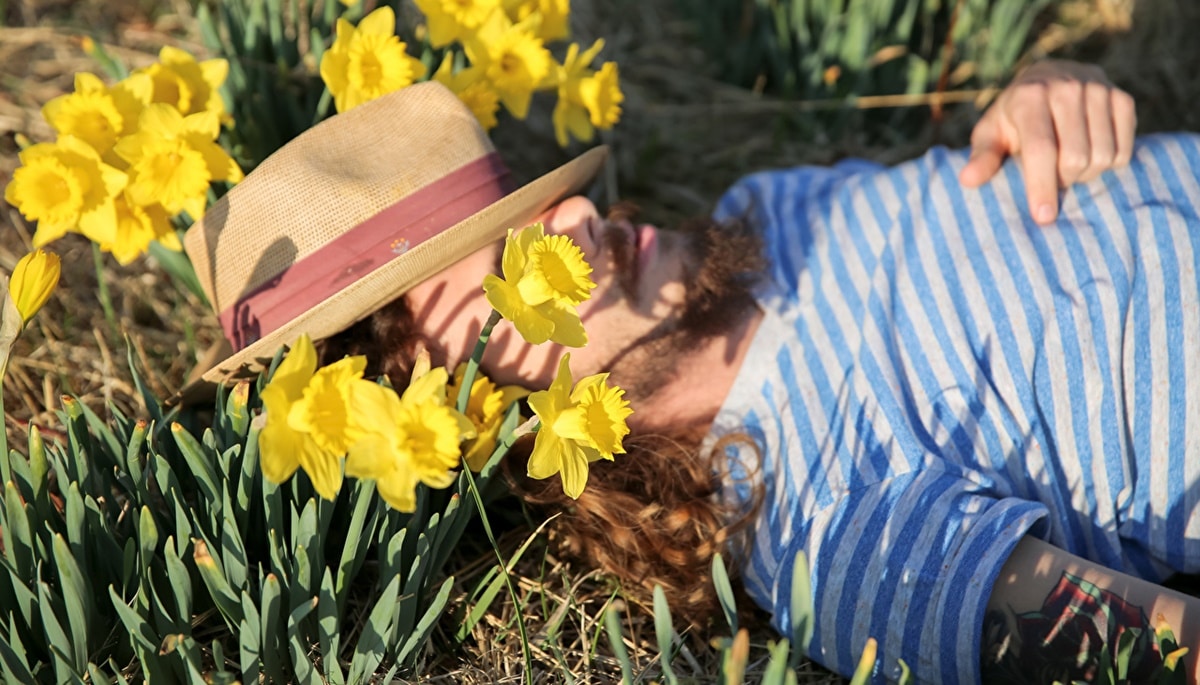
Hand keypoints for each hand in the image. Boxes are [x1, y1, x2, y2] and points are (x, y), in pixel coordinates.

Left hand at [958, 59, 1136, 224]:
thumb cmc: (1014, 118)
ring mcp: (1098, 89)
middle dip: (1063, 180)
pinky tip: (1091, 154)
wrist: (1049, 78)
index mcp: (1029, 97)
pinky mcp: (1123, 98)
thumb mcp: (991, 133)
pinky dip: (1109, 163)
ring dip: (1086, 173)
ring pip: (1102, 155)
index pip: (1041, 149)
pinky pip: (1123, 149)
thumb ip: (983, 157)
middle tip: (1051, 177)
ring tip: (1068, 165)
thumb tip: (968, 181)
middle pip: (1076, 157)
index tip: (1043, 217)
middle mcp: (1066, 87)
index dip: (1042, 186)